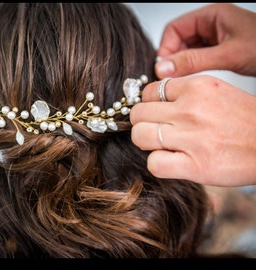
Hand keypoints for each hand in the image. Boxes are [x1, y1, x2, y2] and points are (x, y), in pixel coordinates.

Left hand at [130, 75, 255, 186]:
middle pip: (138, 113)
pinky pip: (154, 163)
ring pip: (140, 136)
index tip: (155, 114)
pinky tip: (171, 162)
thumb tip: (154, 101)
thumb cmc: (246, 121)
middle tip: (155, 130)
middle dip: (143, 123)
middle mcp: (190, 109)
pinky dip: (157, 164)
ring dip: (147, 143)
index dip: (148, 105)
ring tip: (162, 146)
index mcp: (197, 86)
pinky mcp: (194, 165)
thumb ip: (186, 93)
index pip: (149, 91)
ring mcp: (191, 137)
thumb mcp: (218, 92)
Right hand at [155, 3, 255, 77]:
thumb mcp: (228, 54)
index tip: (163, 67)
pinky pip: (197, 59)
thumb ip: (194, 61)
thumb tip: (163, 67)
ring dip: (183, 65)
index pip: (175, 29)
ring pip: (186, 52)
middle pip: (178, 41)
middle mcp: (211, 25)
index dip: (166, 48)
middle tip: (171, 76)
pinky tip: (195, 78)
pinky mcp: (218, 51)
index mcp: (212, 16)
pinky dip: (193, 69)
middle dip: (173, 58)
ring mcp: (214, 39)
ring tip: (184, 78)